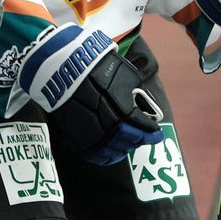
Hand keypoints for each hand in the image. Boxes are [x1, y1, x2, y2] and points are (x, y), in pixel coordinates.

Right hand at [20, 25, 163, 164]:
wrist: (65, 65)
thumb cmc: (99, 66)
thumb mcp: (127, 76)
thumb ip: (136, 93)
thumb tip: (143, 104)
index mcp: (125, 114)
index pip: (143, 130)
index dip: (151, 133)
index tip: (155, 133)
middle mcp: (110, 128)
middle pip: (128, 142)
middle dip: (136, 140)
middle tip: (140, 137)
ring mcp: (92, 134)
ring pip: (110, 151)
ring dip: (120, 150)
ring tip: (124, 147)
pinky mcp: (75, 136)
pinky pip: (91, 151)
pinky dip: (100, 154)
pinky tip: (105, 153)